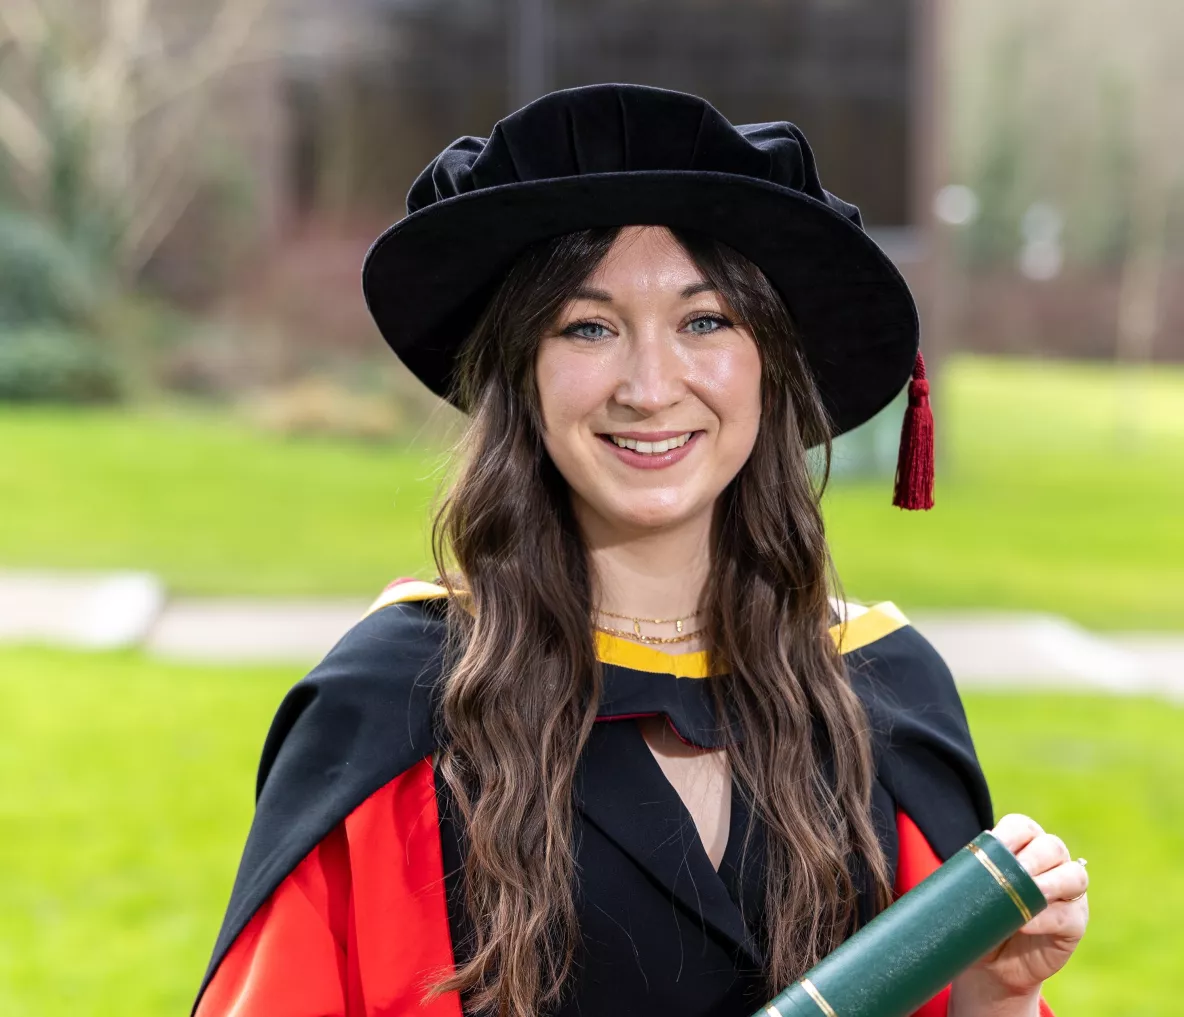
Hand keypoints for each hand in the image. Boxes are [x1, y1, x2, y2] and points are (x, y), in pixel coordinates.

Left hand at [951, 813, 1088, 1011]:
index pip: (1022, 827)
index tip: (993, 843)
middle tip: (1016, 870)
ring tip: (1033, 892)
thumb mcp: (967, 897)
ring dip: (1052, 882)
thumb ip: (962, 881)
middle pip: (1052, 847)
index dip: (1011, 833)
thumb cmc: (977, 921)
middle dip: (1034, 856)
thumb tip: (944, 876)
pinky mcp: (1075, 923)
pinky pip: (1070, 915)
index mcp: (1022, 847)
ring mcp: (1067, 893)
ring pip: (1074, 875)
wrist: (990, 966)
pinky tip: (1027, 924)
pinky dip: (1048, 917)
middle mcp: (1050, 864)